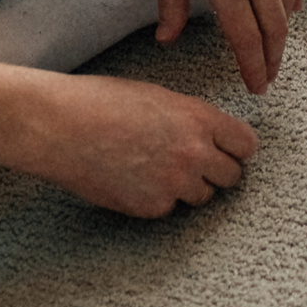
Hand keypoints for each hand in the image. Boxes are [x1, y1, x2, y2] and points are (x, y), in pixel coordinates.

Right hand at [25, 72, 259, 217]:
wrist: (59, 127)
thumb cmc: (100, 102)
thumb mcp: (157, 97)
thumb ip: (191, 118)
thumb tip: (210, 135)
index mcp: (198, 118)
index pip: (247, 145)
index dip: (235, 148)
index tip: (228, 150)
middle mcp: (194, 153)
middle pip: (232, 176)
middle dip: (216, 171)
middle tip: (192, 163)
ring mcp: (173, 184)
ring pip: (201, 197)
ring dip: (187, 187)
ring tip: (155, 168)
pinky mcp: (150, 208)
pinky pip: (168, 209)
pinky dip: (156, 199)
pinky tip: (133, 180)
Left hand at [144, 0, 304, 92]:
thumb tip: (166, 38)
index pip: (245, 39)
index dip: (252, 68)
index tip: (255, 87)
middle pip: (274, 29)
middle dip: (272, 59)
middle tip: (267, 77)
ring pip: (287, 5)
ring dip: (282, 31)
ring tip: (273, 47)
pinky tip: (288, 6)